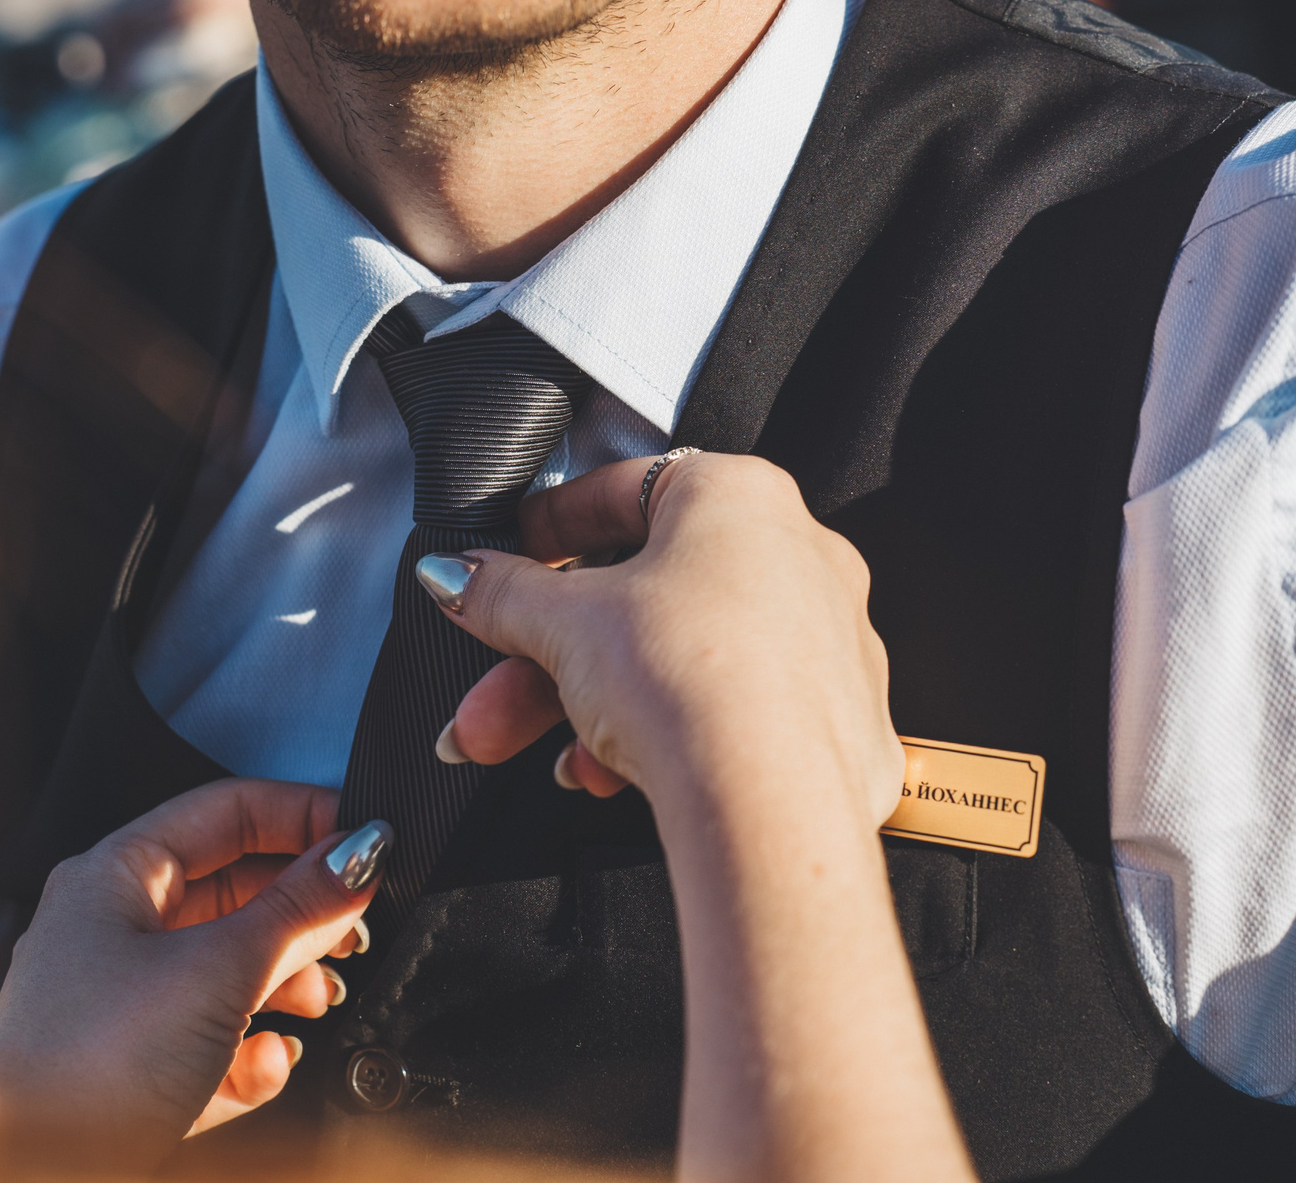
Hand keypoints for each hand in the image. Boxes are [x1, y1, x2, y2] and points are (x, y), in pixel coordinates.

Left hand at [0, 780, 384, 1171]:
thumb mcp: (218, 970)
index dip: (301, 816)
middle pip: (233, 892)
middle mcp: (114, 928)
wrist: (25, 1172)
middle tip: (356, 927)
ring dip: (285, 983)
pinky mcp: (134, 1070)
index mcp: (117, 877)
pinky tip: (267, 1064)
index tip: (366, 837)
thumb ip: (297, 910)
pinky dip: (250, 1051)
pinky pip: (211, 1042)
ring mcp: (122, 1002)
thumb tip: (358, 854)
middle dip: (300, 912)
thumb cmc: (88, 1065)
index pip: (225, 812)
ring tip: (319, 1000)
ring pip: (227, 968)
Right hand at [434, 452, 902, 827]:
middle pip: (642, 596)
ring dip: (598, 706)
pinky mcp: (837, 715)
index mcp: (738, 497)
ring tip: (552, 754)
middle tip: (497, 696)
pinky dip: (665, 734)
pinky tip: (612, 772)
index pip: (623, 491)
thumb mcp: (563, 625)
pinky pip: (730, 708)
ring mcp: (827, 637)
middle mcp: (798, 554)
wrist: (769, 804)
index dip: (550, 528)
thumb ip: (503, 592)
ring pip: (682, 658)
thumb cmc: (692, 682)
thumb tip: (458, 576)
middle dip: (551, 657)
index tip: (510, 559)